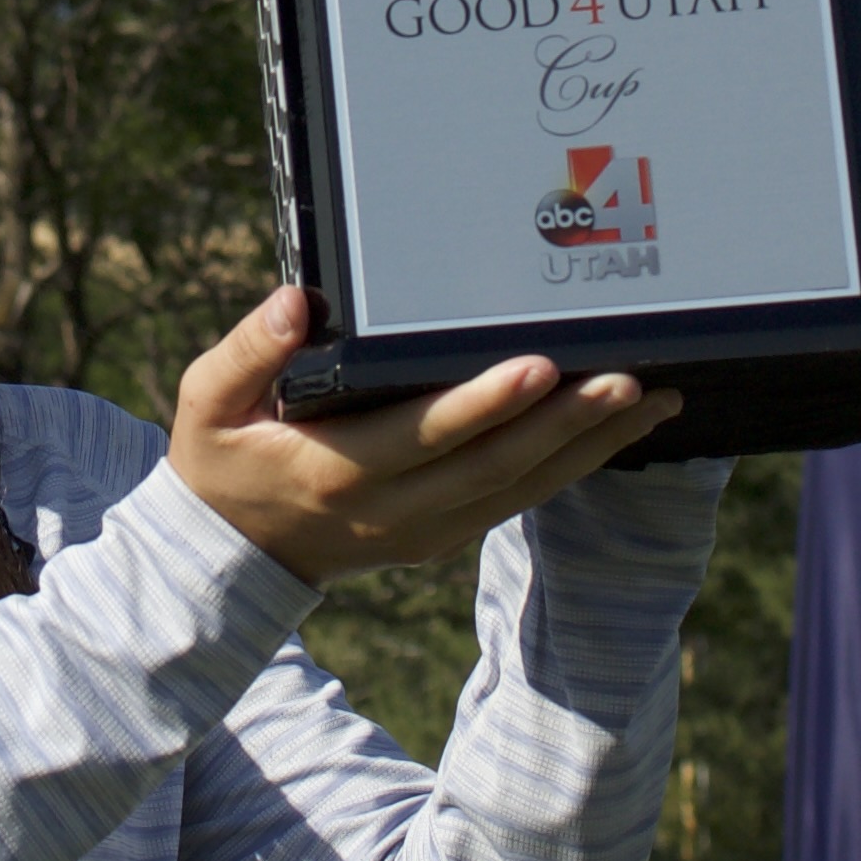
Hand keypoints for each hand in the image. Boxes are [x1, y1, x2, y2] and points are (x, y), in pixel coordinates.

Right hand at [166, 287, 678, 587]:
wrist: (229, 556)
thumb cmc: (222, 461)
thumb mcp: (207, 403)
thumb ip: (249, 351)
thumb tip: (296, 303)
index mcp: (338, 470)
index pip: (427, 434)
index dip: (486, 404)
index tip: (540, 367)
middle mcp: (394, 510)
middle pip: (497, 466)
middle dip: (568, 424)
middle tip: (631, 380)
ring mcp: (426, 531)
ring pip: (521, 488)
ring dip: (590, 447)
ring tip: (652, 401)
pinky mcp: (445, 536)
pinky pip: (517, 500)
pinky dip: (571, 466)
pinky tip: (615, 432)